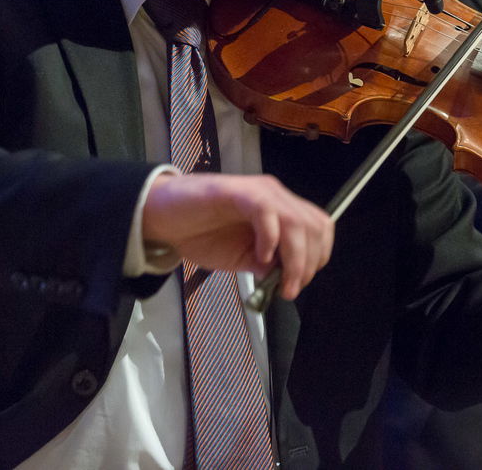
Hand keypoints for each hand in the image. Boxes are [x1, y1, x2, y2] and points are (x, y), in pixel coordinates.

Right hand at [143, 172, 333, 299]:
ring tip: (280, 282)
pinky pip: (266, 211)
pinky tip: (261, 257)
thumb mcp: (242, 257)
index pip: (319, 227)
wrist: (162, 216)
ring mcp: (258, 192)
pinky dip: (270, 238)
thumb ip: (266, 264)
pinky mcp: (237, 192)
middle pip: (314, 226)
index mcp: (281, 209)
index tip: (299, 282)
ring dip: (295, 258)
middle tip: (289, 289)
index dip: (318, 256)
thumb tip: (284, 278)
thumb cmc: (200, 233)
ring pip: (297, 221)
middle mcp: (276, 196)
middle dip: (308, 263)